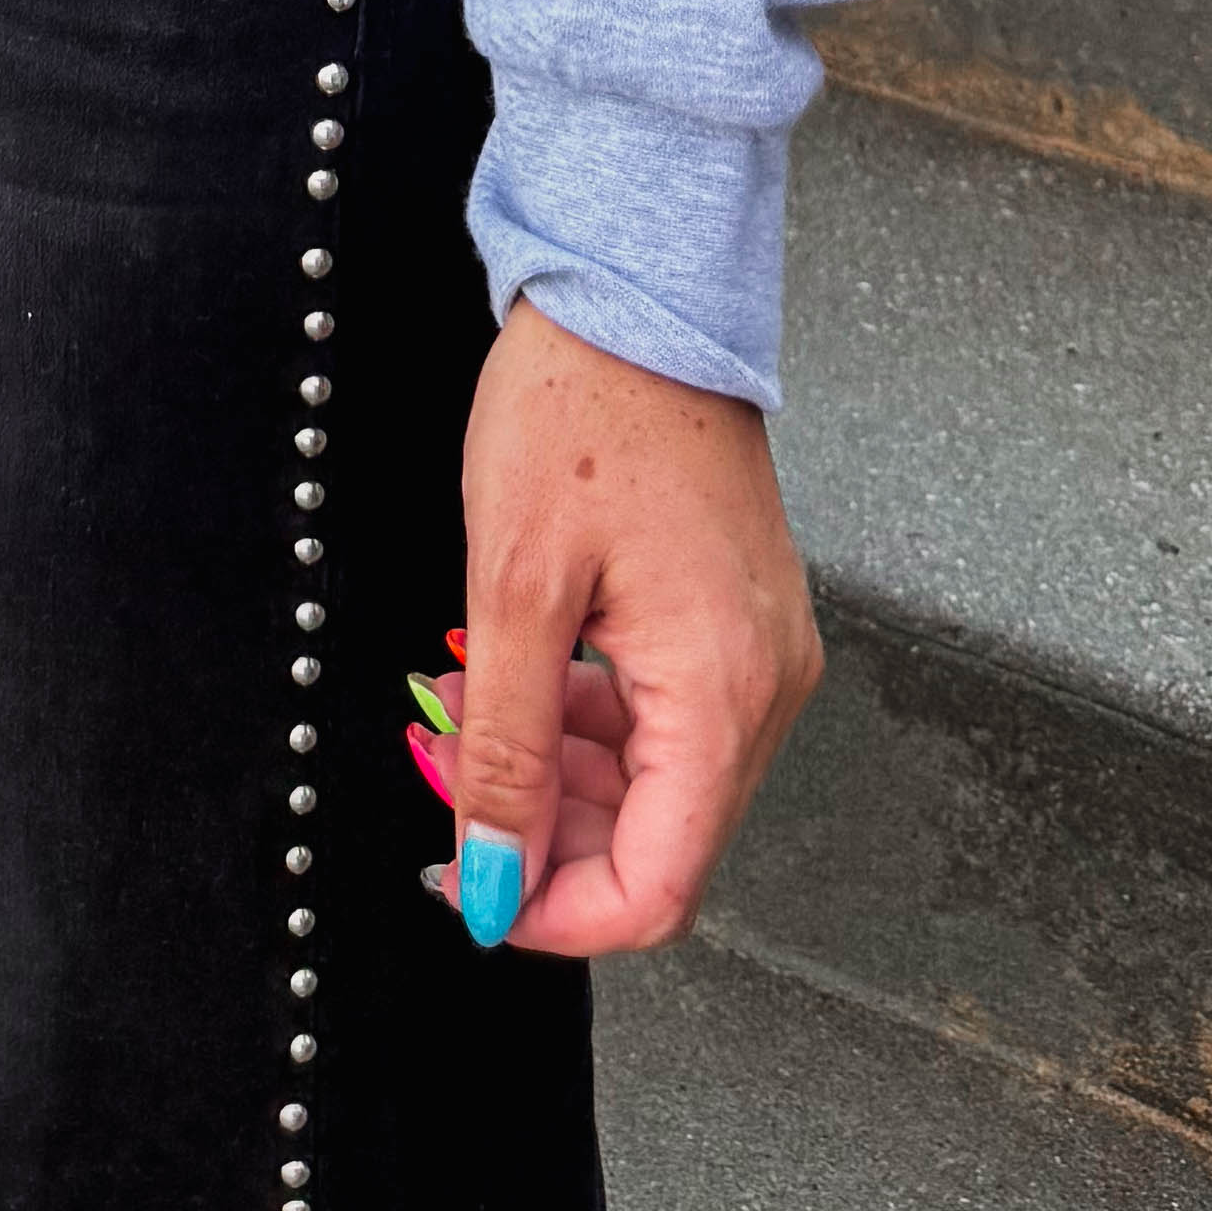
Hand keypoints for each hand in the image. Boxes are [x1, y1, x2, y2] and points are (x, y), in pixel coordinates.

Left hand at [442, 293, 820, 956]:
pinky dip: (587, 724)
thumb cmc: (581, 407)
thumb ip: (506, 754)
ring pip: (656, 786)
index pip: (658, 887)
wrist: (636, 295)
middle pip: (658, 842)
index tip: (468, 889)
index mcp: (723, 691)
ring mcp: (758, 652)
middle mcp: (764, 686)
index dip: (555, 915)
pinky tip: (522, 679)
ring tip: (468, 711)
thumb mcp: (515, 589)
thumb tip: (491, 882)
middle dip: (542, 834)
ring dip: (555, 778)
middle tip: (447, 772)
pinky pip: (666, 722)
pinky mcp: (737, 621)